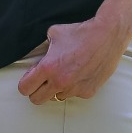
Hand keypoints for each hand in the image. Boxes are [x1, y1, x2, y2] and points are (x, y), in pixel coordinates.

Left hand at [17, 18, 131, 104]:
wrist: (107, 36)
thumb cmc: (79, 33)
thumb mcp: (52, 35)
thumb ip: (43, 50)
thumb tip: (40, 58)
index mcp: (48, 68)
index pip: (25, 88)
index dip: (24, 83)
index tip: (30, 77)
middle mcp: (61, 82)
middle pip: (36, 99)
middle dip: (36, 91)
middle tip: (41, 81)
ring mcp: (76, 89)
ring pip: (56, 97)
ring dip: (55, 89)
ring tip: (63, 74)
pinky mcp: (89, 92)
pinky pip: (74, 94)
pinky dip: (72, 87)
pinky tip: (78, 74)